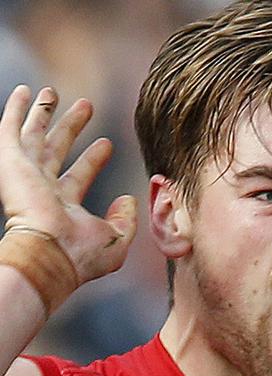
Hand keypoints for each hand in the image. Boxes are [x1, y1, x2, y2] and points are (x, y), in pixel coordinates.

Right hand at [0, 85, 136, 284]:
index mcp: (64, 208)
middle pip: (57, 151)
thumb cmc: (81, 255)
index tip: (107, 143)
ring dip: (44, 113)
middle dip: (71, 128)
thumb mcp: (116, 239)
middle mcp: (42, 191)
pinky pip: (10, 130)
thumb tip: (127, 199)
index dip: (93, 159)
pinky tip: (23, 92)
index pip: (80, 176)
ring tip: (53, 91)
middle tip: (86, 106)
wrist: (51, 255)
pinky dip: (15, 110)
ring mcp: (25, 176)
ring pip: (34, 136)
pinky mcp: (11, 164)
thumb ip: (125, 219)